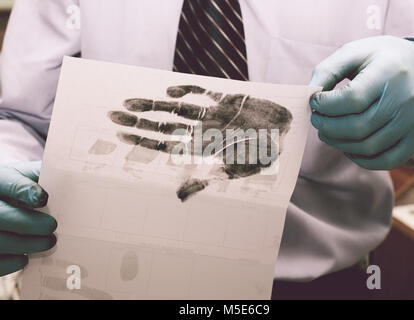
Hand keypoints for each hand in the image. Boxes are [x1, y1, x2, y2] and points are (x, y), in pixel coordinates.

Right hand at [0, 162, 56, 275]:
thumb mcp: (28, 175)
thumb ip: (44, 175)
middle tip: (52, 226)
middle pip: (0, 216)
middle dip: (27, 223)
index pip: (7, 182)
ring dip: (26, 244)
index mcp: (0, 180)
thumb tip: (73, 178)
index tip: (43, 198)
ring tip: (50, 242)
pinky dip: (12, 261)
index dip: (23, 190)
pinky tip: (26, 257)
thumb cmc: (21, 186)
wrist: (1, 202)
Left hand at [108, 85, 291, 200]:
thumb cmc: (261, 157)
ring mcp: (211, 115)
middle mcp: (201, 131)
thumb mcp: (232, 173)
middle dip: (138, 122)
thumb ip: (204, 180)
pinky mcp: (225, 99)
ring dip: (153, 106)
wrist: (286, 134)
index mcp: (201, 150)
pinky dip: (186, 90)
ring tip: (128, 103)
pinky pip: (201, 92)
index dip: (142, 140)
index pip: (164, 145)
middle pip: (163, 127)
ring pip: (175, 109)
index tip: (120, 135)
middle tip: (111, 116)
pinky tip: (169, 91)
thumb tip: (178, 196)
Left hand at [309, 36, 413, 169]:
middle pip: (358, 127)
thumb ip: (327, 72)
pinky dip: (361, 159)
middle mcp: (406, 98)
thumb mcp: (351, 53)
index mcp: (389, 71)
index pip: (352, 99)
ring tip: (326, 132)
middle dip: (327, 127)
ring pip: (368, 146)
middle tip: (316, 120)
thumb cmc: (376, 60)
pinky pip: (386, 160)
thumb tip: (309, 96)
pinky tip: (348, 146)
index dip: (325, 105)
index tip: (314, 101)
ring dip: (339, 144)